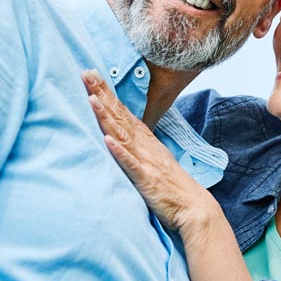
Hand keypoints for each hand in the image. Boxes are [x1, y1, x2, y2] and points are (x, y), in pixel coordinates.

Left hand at [81, 69, 221, 233]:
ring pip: (123, 135)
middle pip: (120, 116)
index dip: (107, 93)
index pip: (123, 112)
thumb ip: (138, 146)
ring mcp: (146, 161)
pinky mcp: (146, 180)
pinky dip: (119, 152)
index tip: (92, 75)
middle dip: (103, 95)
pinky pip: (131, 164)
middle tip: (87, 73)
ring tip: (92, 99)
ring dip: (107, 117)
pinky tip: (108, 140)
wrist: (194, 207)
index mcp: (146, 141)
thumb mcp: (154, 160)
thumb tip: (120, 135)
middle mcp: (145, 146)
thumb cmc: (172, 186)